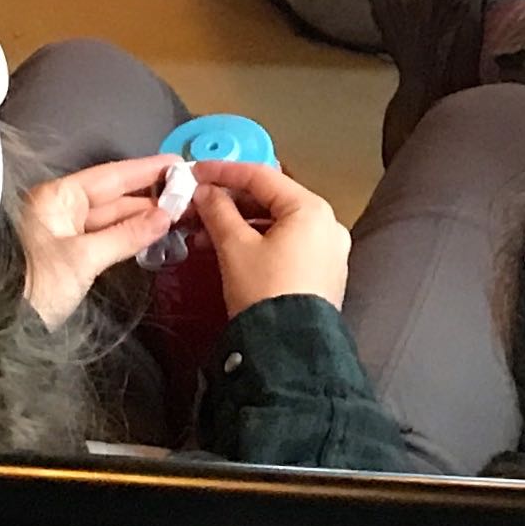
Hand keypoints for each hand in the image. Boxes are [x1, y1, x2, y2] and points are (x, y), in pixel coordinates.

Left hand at [13, 155, 183, 326]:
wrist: (1, 324)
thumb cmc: (35, 284)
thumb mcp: (83, 259)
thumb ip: (126, 235)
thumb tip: (165, 216)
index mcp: (58, 196)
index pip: (109, 176)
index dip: (144, 170)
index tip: (176, 163)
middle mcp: (61, 207)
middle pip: (112, 196)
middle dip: (149, 196)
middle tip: (188, 192)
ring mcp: (65, 231)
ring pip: (111, 217)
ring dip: (143, 217)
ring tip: (180, 212)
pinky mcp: (69, 254)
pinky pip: (105, 236)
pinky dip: (129, 235)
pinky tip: (153, 233)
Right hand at [189, 156, 349, 315]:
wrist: (289, 353)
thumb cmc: (264, 292)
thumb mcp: (234, 248)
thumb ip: (218, 211)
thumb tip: (204, 192)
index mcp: (311, 209)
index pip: (262, 176)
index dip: (224, 172)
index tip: (194, 173)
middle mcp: (327, 224)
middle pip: (272, 199)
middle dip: (230, 203)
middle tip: (197, 205)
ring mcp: (329, 251)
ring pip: (278, 224)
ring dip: (241, 225)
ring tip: (204, 233)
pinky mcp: (323, 275)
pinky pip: (288, 246)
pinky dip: (259, 243)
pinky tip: (230, 251)